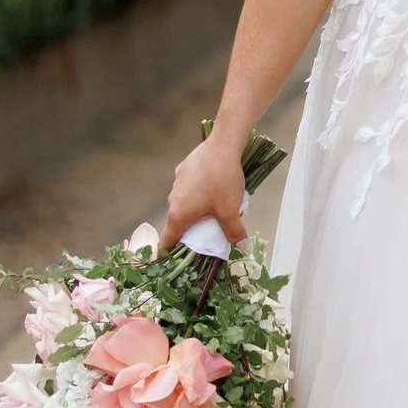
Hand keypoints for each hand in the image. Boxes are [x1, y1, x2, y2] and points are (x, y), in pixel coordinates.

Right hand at [161, 130, 248, 250]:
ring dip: (197, 211)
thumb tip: (241, 248)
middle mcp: (172, 199)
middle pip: (178, 223)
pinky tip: (216, 188)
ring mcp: (177, 183)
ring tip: (218, 210)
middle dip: (191, 232)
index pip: (167, 241)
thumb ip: (234, 232)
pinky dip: (199, 194)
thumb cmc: (223, 181)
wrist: (222, 145)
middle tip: (207, 236)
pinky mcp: (184, 170)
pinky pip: (189, 189)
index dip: (167, 254)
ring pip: (185, 204)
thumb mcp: (231, 210)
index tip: (169, 262)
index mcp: (178, 214)